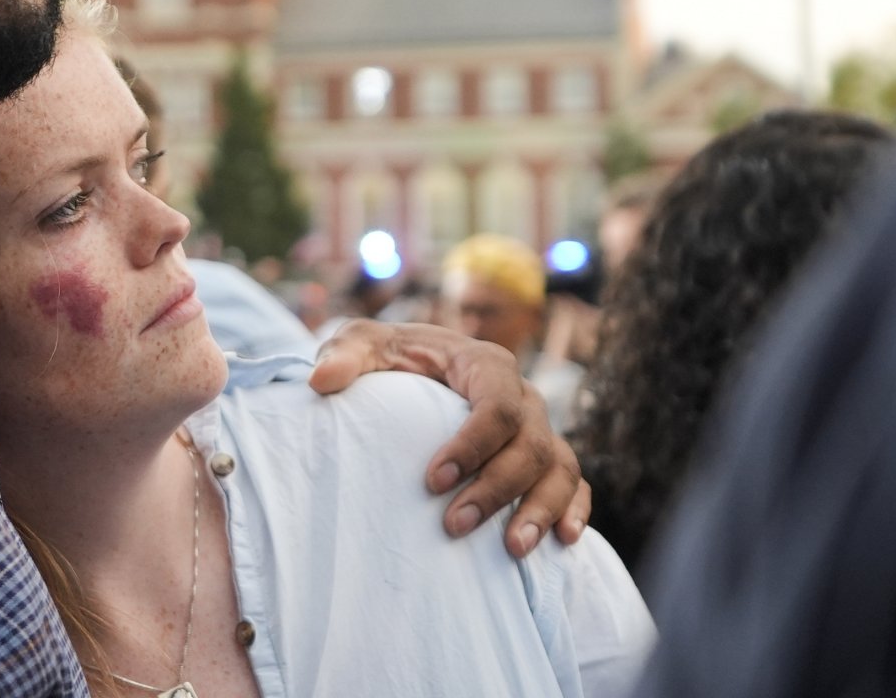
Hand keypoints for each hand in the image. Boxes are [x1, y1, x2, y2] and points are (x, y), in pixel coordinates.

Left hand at [309, 319, 588, 556]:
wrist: (412, 368)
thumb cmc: (388, 357)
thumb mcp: (361, 345)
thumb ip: (343, 354)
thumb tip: (320, 380)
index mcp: (484, 364)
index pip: (497, 404)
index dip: (472, 444)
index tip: (432, 481)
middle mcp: (522, 396)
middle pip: (529, 444)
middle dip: (496, 489)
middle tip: (453, 526)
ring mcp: (538, 428)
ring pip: (558, 468)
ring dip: (540, 510)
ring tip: (512, 550)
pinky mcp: (544, 457)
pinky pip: (574, 481)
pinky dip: (575, 508)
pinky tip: (564, 542)